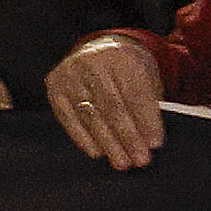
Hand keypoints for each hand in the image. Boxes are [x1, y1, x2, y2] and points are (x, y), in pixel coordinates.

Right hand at [48, 28, 168, 168]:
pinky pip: (68, 117)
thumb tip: (148, 141)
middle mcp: (92, 61)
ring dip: (107, 142)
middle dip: (128, 137)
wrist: (100, 49)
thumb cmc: (129, 70)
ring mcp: (69, 73)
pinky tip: (97, 152)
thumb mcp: (146, 78)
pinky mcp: (54, 86)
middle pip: (111, 106)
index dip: (146, 120)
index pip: (135, 92)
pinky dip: (83, 138)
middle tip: (140, 159)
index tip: (155, 144)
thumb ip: (148, 104)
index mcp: (121, 56)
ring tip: (122, 162)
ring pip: (90, 115)